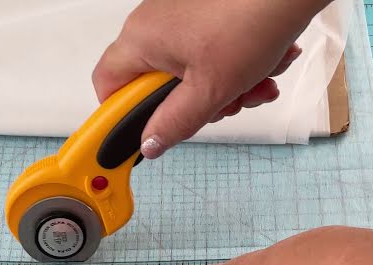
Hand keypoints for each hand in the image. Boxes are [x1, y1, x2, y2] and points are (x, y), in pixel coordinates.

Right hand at [93, 0, 327, 157]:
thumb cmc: (249, 21)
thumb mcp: (208, 92)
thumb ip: (173, 124)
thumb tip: (149, 144)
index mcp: (141, 40)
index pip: (108, 86)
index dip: (124, 114)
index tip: (149, 132)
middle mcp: (154, 23)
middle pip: (158, 86)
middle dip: (196, 105)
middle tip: (223, 107)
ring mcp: (180, 15)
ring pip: (191, 73)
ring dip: (227, 89)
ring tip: (256, 86)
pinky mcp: (205, 11)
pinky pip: (211, 52)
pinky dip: (236, 66)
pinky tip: (264, 69)